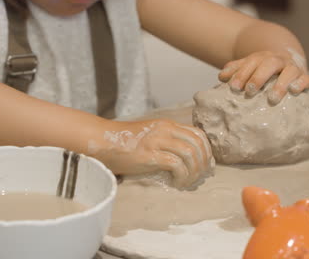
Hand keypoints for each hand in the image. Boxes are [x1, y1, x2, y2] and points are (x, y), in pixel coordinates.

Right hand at [100, 119, 214, 188]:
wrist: (103, 141)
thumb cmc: (125, 142)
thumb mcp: (151, 135)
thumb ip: (168, 141)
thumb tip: (187, 159)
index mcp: (168, 125)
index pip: (198, 134)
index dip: (206, 150)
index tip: (205, 165)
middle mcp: (166, 130)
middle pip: (198, 144)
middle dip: (203, 163)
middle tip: (199, 176)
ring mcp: (158, 141)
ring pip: (190, 154)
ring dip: (193, 172)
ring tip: (187, 182)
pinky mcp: (150, 155)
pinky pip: (176, 165)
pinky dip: (182, 176)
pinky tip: (177, 183)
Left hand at [218, 49, 308, 103]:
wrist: (287, 64)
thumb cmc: (263, 72)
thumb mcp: (249, 68)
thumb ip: (236, 71)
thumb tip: (222, 77)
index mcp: (262, 58)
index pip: (251, 63)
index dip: (242, 74)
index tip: (233, 87)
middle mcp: (278, 60)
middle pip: (269, 64)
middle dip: (259, 77)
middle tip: (250, 91)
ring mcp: (293, 68)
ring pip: (289, 71)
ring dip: (280, 84)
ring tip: (272, 98)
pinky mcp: (305, 77)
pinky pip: (307, 78)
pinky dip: (301, 83)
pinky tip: (294, 90)